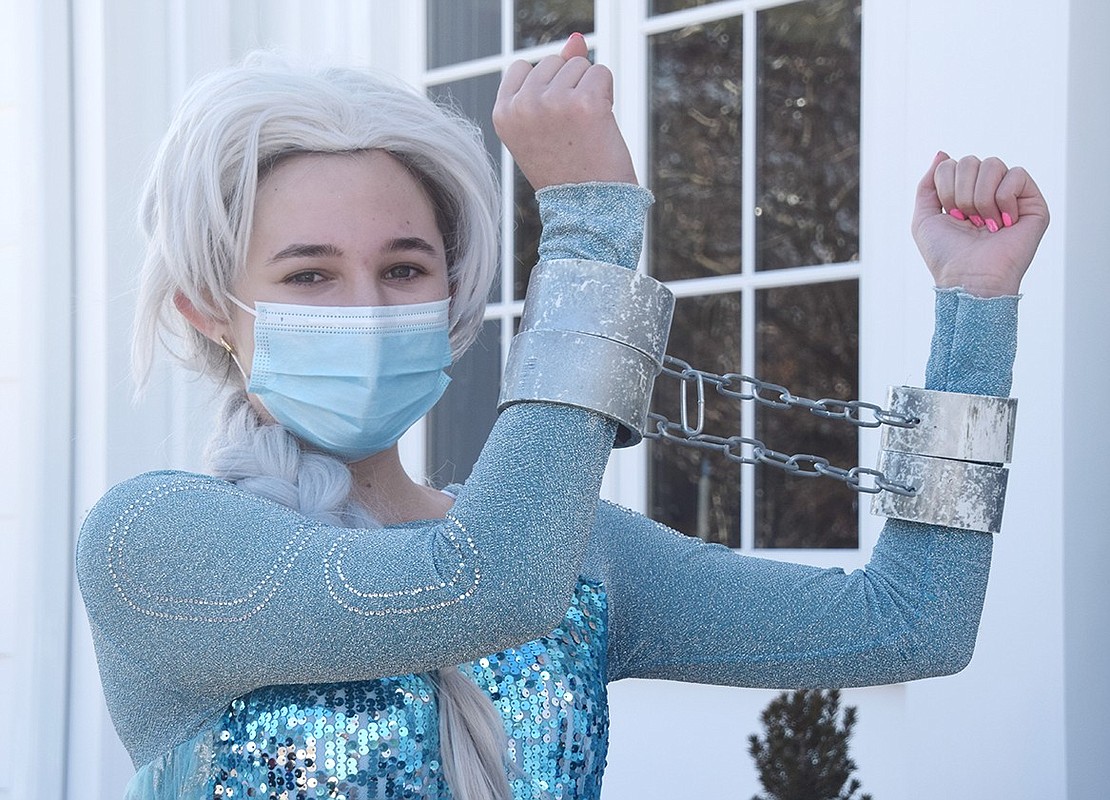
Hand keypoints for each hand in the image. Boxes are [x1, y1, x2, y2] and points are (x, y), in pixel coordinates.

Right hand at [493, 33, 636, 189]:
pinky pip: (601, 73)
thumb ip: (554, 77)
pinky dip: (606, 96)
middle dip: (570, 88)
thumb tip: (576, 40)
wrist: (588, 210)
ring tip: (584, 131)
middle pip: (554, 62)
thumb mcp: (544, 124)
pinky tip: (599, 125)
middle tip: (571, 133)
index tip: (551, 124)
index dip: (546, 88)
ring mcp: (553, 102)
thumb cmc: (567, 170)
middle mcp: (523, 105)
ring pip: (580, 65)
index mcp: (503, 113)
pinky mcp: (584, 103)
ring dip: (589, 92)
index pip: (523, 68)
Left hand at [912, 152, 1049, 296]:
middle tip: (967, 221)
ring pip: (993, 164)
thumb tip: (942, 153)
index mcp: (964, 193)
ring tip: (984, 224)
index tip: (950, 216)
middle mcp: (987, 191)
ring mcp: (1011, 196)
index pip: (950, 164)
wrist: (968, 278)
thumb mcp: (924, 218)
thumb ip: (928, 185)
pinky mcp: (1033, 203)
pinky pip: (1017, 175)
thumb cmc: (947, 255)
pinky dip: (1003, 199)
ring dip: (980, 198)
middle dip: (960, 194)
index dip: (945, 189)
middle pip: (970, 161)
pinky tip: (1004, 222)